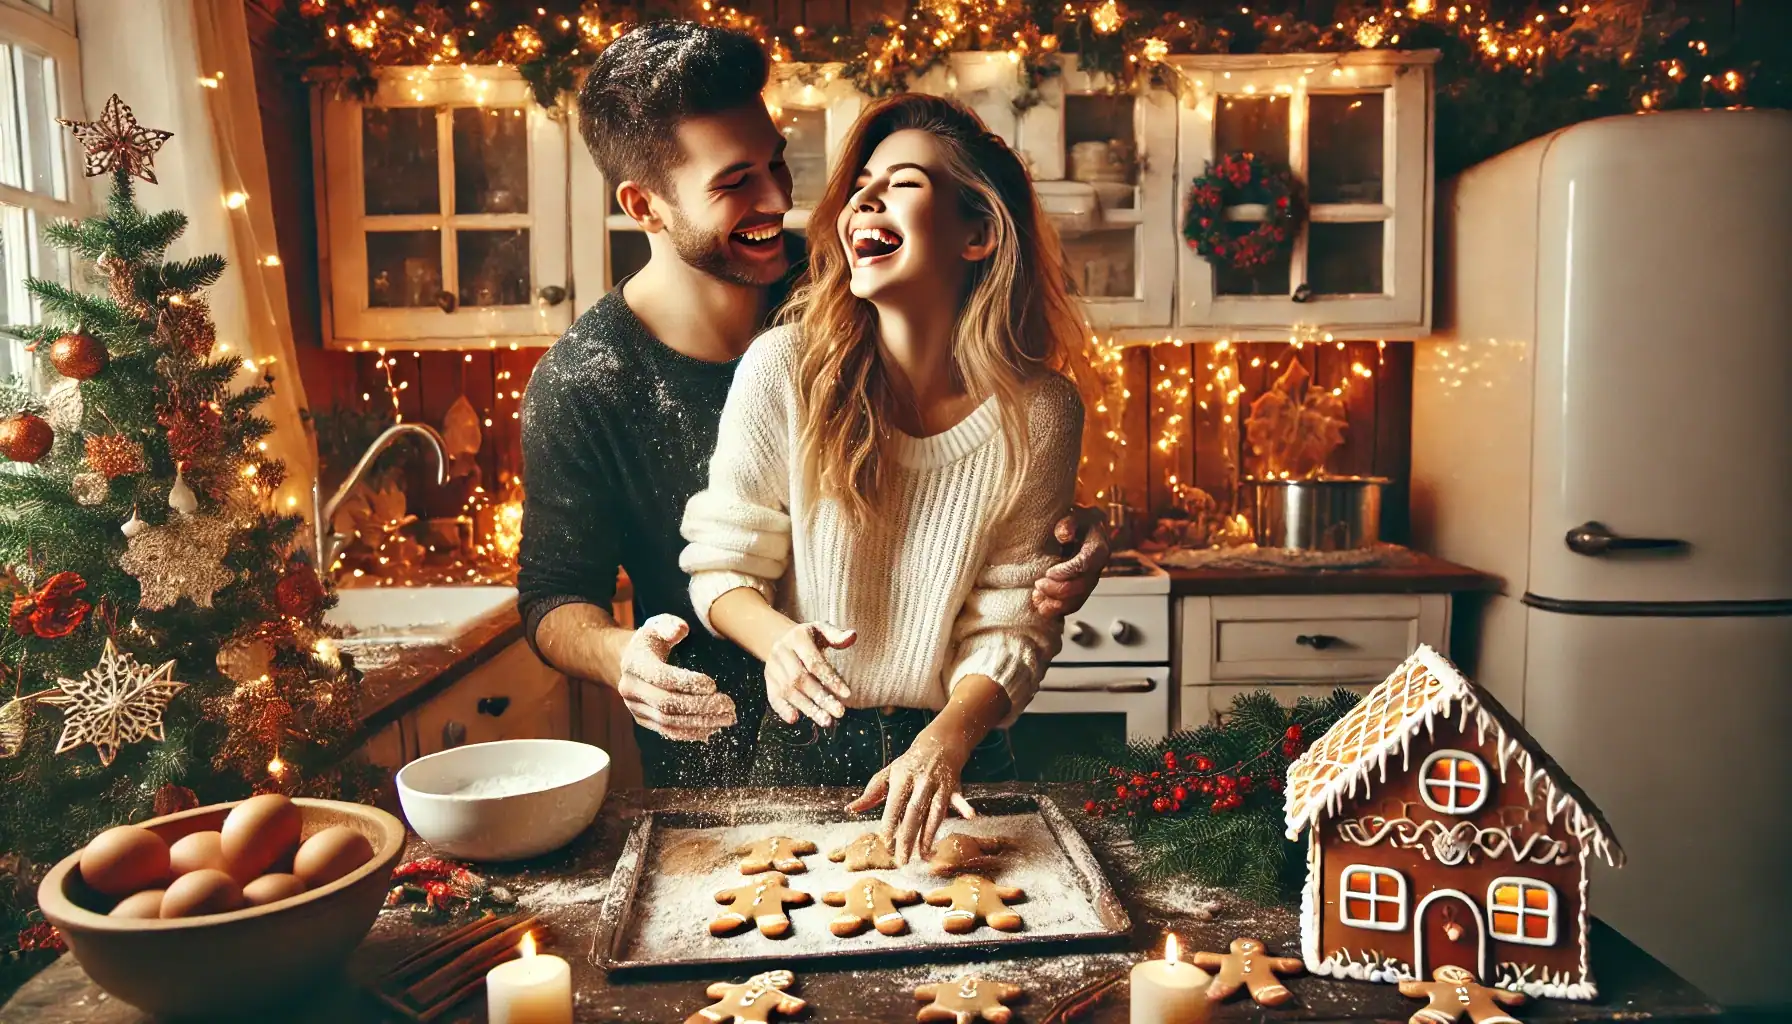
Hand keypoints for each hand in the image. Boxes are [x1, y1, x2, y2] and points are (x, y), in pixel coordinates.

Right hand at [616, 614, 737, 741]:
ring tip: (726, 719)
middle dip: (700, 707)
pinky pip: (667, 731)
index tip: (712, 685)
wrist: (627, 662)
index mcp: (634, 663)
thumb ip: (670, 626)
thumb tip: (681, 630)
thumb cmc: (650, 641)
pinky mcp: (642, 720)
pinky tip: (711, 729)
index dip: (687, 683)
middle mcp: (631, 688)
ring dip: (700, 723)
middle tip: (728, 705)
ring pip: (668, 722)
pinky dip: (690, 732)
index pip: (661, 677)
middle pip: (667, 704)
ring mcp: (635, 707)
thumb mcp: (658, 626)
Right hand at [767, 622, 855, 727]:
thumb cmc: (809, 638)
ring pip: (788, 691)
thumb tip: (852, 636)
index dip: (831, 679)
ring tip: (826, 721)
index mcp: (797, 638)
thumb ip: (837, 635)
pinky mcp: (769, 681)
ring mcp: (773, 667)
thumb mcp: (822, 630)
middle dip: (821, 698)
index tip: (847, 694)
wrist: (782, 640)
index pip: (815, 662)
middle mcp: (782, 652)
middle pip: (801, 679)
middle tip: (839, 713)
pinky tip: (795, 719)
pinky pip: (773, 696)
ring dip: (807, 708)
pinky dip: (782, 709)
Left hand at [846, 734, 978, 863]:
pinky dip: (964, 806)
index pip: (894, 805)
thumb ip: (871, 793)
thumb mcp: (888, 774)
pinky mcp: (953, 787)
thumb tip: (851, 809)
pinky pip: (959, 798)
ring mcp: (938, 784)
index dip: (889, 824)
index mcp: (902, 778)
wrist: (938, 743)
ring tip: (924, 854)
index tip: (885, 843)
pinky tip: (970, 816)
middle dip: (908, 837)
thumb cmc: (909, 764)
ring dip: (930, 834)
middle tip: (902, 860)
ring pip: (935, 812)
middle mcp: (920, 781)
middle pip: (913, 813)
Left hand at [1032, 506, 1110, 617]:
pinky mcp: (1080, 590)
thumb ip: (1069, 521)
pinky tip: (1042, 607)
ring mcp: (1089, 580)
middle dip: (1060, 589)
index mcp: (1098, 546)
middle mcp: (1097, 567)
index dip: (1069, 571)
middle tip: (1038, 584)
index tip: (1049, 572)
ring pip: (1078, 599)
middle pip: (1083, 585)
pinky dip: (1057, 609)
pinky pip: (1072, 605)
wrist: (1076, 528)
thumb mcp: (1072, 513)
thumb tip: (1064, 535)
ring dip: (1057, 603)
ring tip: (1037, 598)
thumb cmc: (1074, 520)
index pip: (1087, 563)